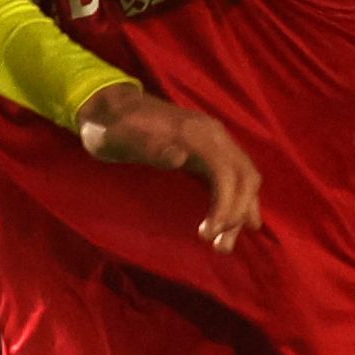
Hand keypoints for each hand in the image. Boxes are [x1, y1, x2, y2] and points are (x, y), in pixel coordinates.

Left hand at [75, 81, 263, 252]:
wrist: (110, 107)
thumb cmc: (111, 127)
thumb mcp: (120, 139)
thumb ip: (150, 147)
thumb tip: (179, 157)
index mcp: (195, 132)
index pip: (226, 172)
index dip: (225, 205)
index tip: (208, 235)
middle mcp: (213, 134)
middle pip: (244, 176)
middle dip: (237, 214)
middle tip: (218, 247)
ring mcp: (213, 140)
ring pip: (244, 177)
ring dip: (240, 211)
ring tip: (223, 245)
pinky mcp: (209, 150)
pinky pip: (234, 176)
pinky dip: (238, 200)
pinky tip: (234, 223)